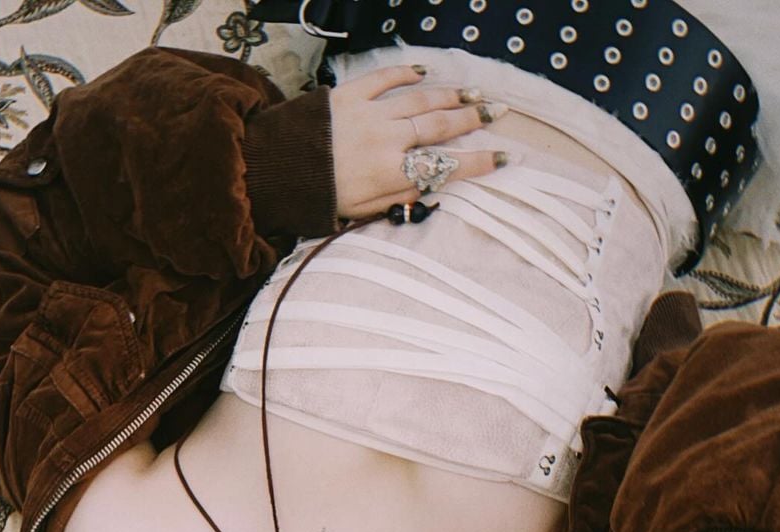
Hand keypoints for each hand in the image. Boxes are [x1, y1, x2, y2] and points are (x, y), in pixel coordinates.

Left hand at [328, 65, 502, 218]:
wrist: (274, 171)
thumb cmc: (317, 198)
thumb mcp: (360, 212)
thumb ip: (396, 199)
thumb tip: (428, 189)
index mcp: (390, 173)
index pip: (444, 165)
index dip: (478, 162)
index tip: (505, 157)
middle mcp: (387, 139)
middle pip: (439, 126)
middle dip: (473, 120)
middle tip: (498, 111)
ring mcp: (369, 113)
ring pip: (420, 100)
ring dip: (451, 95)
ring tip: (474, 93)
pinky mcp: (349, 95)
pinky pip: (384, 78)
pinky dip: (406, 73)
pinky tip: (425, 72)